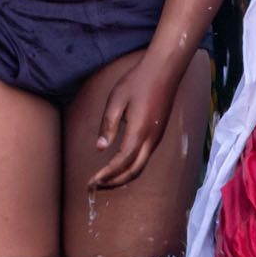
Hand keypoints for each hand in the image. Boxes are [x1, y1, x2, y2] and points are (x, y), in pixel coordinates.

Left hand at [89, 54, 178, 189]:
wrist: (165, 70)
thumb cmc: (138, 81)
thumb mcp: (116, 100)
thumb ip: (108, 125)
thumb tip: (100, 148)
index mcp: (139, 131)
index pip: (121, 162)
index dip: (105, 175)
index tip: (90, 182)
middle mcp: (151, 139)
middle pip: (133, 171)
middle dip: (113, 183)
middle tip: (95, 186)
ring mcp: (157, 137)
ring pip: (141, 167)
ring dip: (122, 177)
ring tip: (104, 179)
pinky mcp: (158, 134)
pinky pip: (145, 158)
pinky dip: (131, 168)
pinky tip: (119, 165)